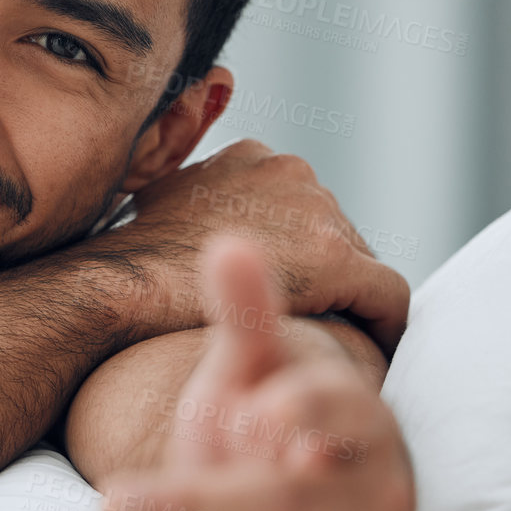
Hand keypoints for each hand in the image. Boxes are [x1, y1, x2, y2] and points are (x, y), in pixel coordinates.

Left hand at [99, 236, 414, 510]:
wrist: (297, 498)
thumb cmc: (263, 422)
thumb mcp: (249, 367)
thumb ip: (244, 312)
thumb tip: (228, 242)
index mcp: (364, 425)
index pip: (345, 416)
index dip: (291, 416)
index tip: (227, 419)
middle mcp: (385, 501)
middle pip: (295, 509)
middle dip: (197, 509)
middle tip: (106, 502)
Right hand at [126, 140, 408, 354]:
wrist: (123, 285)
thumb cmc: (130, 259)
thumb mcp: (156, 202)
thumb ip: (191, 197)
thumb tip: (191, 208)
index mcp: (251, 156)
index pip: (299, 206)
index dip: (295, 252)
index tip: (287, 288)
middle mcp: (290, 169)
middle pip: (335, 232)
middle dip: (324, 277)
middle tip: (309, 325)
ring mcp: (315, 210)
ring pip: (362, 264)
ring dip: (347, 301)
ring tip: (331, 342)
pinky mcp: (335, 258)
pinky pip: (388, 297)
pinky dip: (387, 326)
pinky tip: (375, 354)